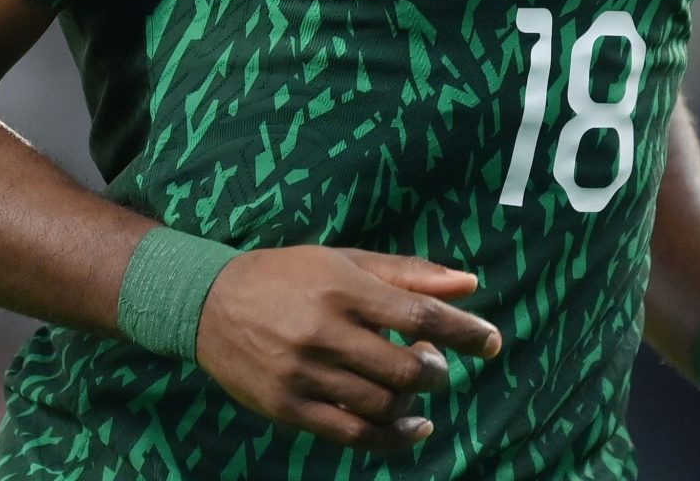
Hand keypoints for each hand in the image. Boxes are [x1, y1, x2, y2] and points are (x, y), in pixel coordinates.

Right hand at [194, 245, 503, 452]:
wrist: (207, 303)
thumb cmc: (288, 275)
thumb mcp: (346, 261)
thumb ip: (409, 273)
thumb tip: (470, 284)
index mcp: (343, 288)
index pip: (419, 314)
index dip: (463, 331)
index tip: (492, 342)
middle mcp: (324, 331)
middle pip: (405, 367)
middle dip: (436, 371)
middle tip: (439, 366)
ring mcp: (304, 374)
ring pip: (383, 403)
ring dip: (413, 400)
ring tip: (413, 386)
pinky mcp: (289, 407)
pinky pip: (352, 434)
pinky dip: (392, 437)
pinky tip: (413, 428)